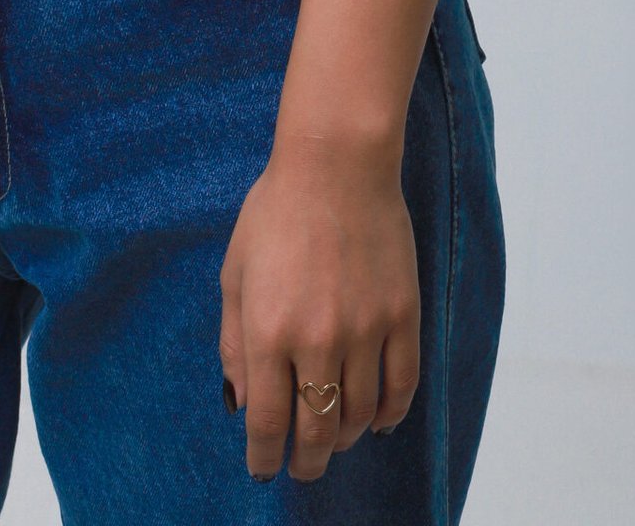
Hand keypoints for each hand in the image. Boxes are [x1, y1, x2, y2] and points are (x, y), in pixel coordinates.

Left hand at [217, 131, 420, 483]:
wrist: (336, 165)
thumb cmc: (276, 213)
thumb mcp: (235, 272)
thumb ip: (232, 342)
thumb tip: (241, 403)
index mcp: (267, 329)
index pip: (268, 421)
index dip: (265, 456)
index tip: (263, 469)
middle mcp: (316, 338)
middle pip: (317, 429)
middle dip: (307, 460)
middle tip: (303, 467)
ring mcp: (364, 329)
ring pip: (360, 415)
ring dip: (345, 438)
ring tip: (335, 440)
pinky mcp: (401, 316)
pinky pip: (401, 386)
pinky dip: (390, 414)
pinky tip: (378, 421)